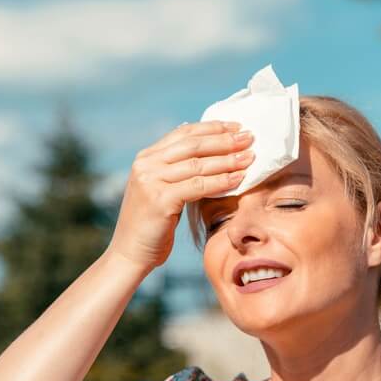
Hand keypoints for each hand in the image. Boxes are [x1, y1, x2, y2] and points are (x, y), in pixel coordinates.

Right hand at [105, 120, 254, 270]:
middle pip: (193, 145)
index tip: (237, 127)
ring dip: (228, 160)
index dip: (213, 128)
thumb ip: (176, 168)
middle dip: (224, 140)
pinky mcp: (159, 200)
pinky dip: (221, 181)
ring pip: (198, 164)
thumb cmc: (152, 224)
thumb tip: (202, 144)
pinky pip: (198, 186)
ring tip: (249, 158)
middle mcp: (146, 165)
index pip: (184, 134)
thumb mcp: (161, 189)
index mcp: (146, 157)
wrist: (130, 253)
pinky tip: (238, 180)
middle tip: (249, 138)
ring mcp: (151, 181)